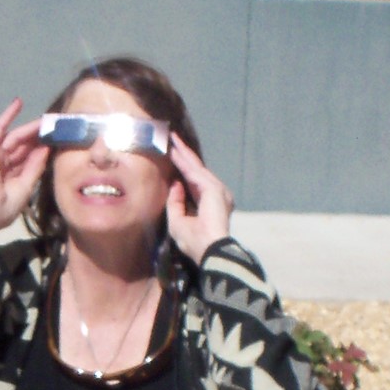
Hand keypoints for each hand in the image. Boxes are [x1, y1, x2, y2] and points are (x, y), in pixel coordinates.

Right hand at [0, 101, 46, 231]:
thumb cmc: (6, 204)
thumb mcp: (26, 185)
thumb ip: (35, 165)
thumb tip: (46, 148)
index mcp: (13, 176)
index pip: (30, 157)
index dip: (42, 147)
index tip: (57, 138)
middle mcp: (5, 164)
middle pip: (24, 145)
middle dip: (38, 136)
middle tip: (54, 126)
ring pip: (15, 137)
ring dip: (29, 128)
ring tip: (44, 119)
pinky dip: (7, 116)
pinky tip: (18, 104)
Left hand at [164, 133, 232, 261]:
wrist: (209, 249)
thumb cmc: (194, 241)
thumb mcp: (178, 221)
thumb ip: (176, 202)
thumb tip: (175, 183)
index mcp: (207, 203)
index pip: (193, 181)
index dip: (183, 168)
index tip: (173, 156)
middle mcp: (215, 193)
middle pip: (196, 170)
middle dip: (184, 155)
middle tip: (173, 139)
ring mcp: (216, 189)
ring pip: (196, 167)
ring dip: (184, 154)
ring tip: (173, 141)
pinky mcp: (213, 188)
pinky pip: (195, 172)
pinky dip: (185, 161)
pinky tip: (176, 152)